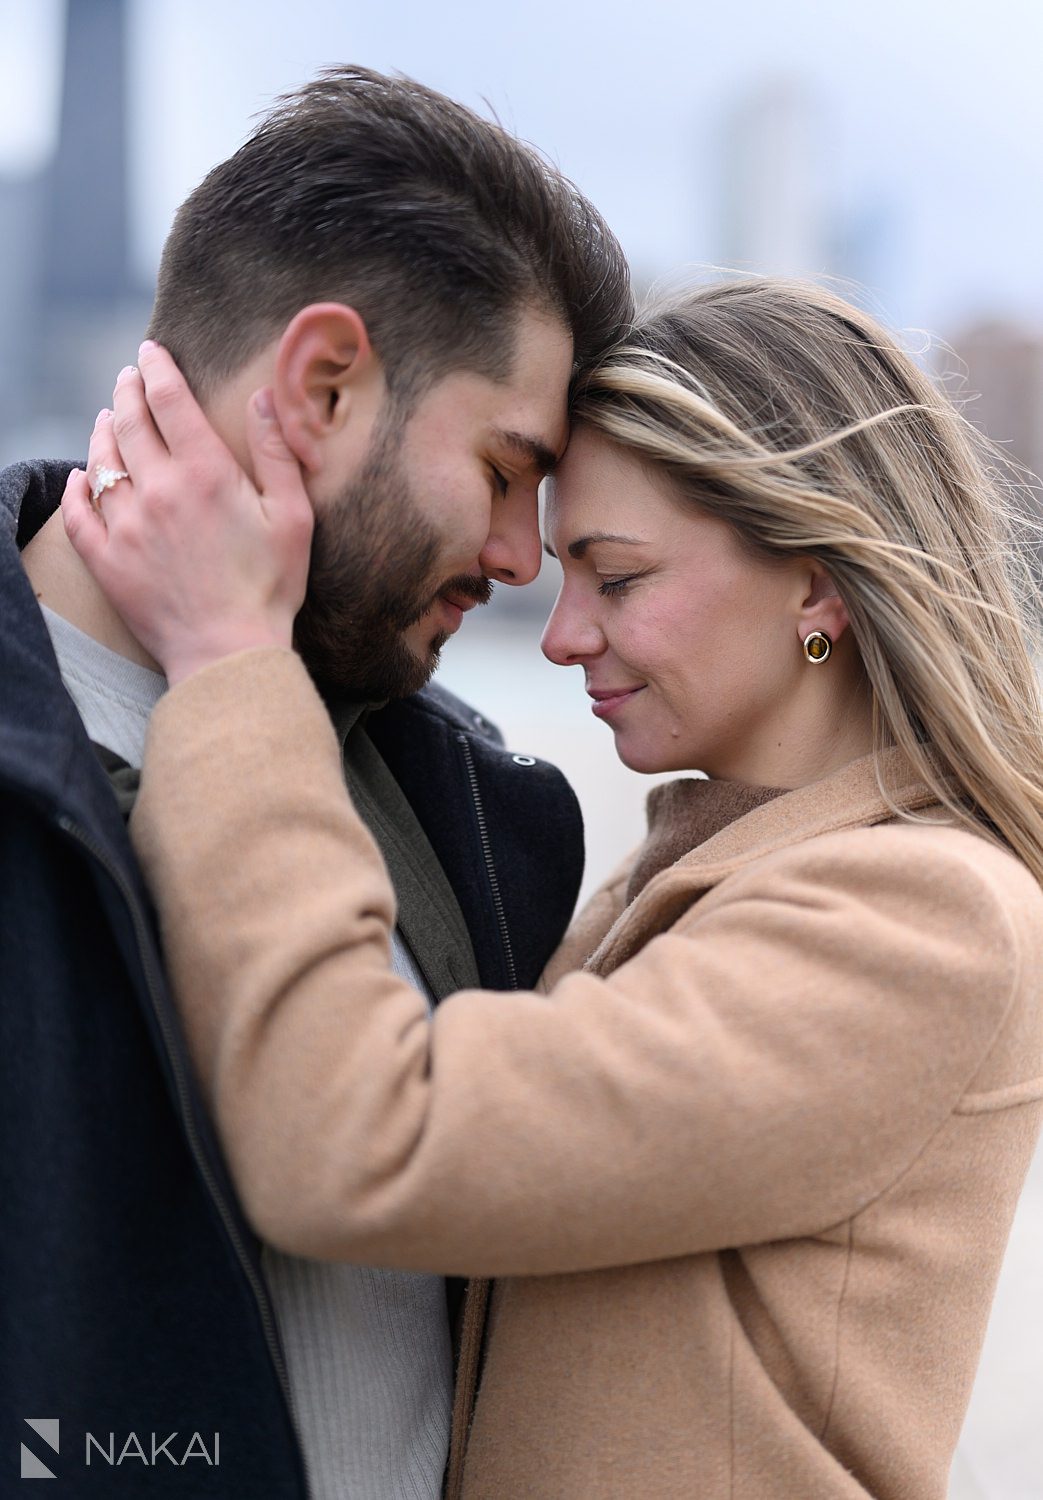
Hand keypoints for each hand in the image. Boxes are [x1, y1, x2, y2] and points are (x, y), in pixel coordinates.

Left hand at [62, 343, 313, 684]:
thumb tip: (261, 398)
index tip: (151, 353)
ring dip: (102, 432)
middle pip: (130, 423)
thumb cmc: (271, 587)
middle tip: (127, 377)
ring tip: (108, 418)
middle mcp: (158, 490)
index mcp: (205, 473)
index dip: (158, 370)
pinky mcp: (107, 561)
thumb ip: (276, 453)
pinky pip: (79, 514)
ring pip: (101, 462)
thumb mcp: (292, 516)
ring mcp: (127, 526)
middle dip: (127, 392)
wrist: (229, 651)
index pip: (169, 401)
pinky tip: (80, 477)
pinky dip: (77, 488)